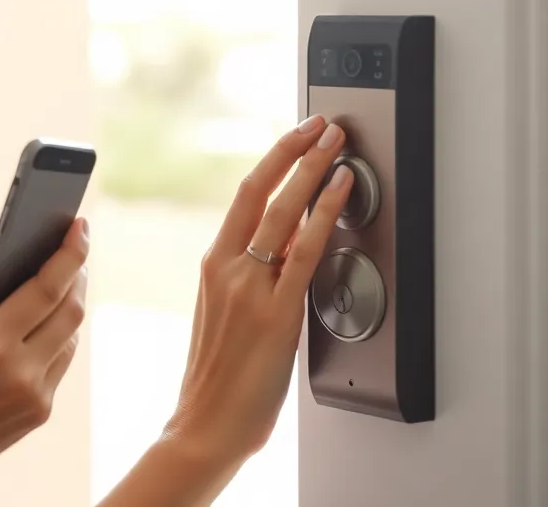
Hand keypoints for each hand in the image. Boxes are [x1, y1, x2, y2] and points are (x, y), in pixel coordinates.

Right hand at [0, 218, 89, 503]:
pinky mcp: (38, 413)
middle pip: (71, 310)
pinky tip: (43, 317)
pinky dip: (58, 334)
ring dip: (70, 303)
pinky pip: (60, 363)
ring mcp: (34, 397)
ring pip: (71, 337)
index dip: (69, 253)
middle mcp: (20, 373)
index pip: (46, 289)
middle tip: (72, 244)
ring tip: (58, 276)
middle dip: (77, 272)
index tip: (79, 225)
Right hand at [164, 115, 352, 470]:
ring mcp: (249, 287)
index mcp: (212, 263)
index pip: (243, 194)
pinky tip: (341, 193)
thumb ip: (255, 275)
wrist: (206, 423)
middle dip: (294, 149)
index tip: (296, 136)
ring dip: (313, 170)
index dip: (273, 158)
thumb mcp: (227, 312)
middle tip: (322, 124)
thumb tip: (293, 246)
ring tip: (337, 144)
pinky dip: (325, 215)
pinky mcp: (275, 312)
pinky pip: (304, 251)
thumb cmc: (218, 378)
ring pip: (282, 211)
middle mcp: (226, 266)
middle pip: (260, 190)